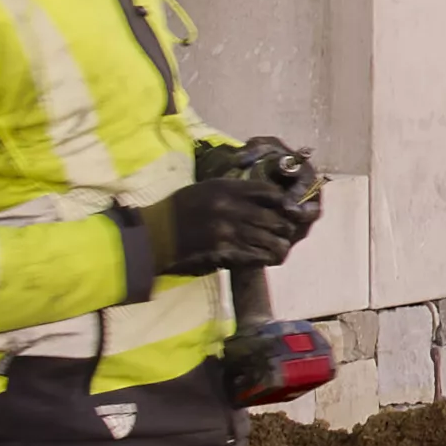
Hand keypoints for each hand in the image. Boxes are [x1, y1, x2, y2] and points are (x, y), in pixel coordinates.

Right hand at [125, 160, 314, 283]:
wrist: (157, 233)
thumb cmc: (181, 207)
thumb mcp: (207, 187)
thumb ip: (234, 190)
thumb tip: (262, 196)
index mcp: (228, 188)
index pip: (268, 192)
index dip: (282, 200)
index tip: (286, 206)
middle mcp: (231, 207)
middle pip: (274, 217)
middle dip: (285, 225)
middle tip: (288, 229)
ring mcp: (228, 231)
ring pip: (269, 239)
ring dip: (278, 243)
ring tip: (282, 246)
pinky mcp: (223, 251)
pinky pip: (254, 256)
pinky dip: (265, 257)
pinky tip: (268, 257)